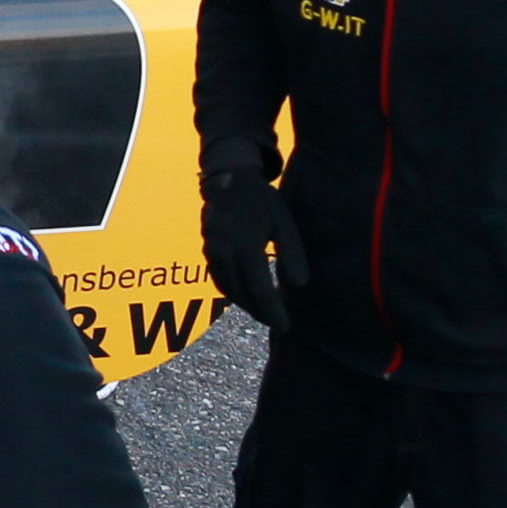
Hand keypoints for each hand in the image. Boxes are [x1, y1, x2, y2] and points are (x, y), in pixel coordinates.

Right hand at [199, 169, 307, 332]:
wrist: (228, 181)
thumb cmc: (262, 201)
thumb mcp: (284, 224)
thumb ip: (291, 254)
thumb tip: (298, 285)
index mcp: (246, 246)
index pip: (260, 288)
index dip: (272, 310)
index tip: (284, 326)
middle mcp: (225, 253)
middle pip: (242, 294)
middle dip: (260, 312)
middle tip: (278, 324)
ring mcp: (212, 253)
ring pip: (229, 289)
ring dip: (246, 304)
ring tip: (264, 312)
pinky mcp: (208, 251)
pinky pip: (219, 279)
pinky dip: (233, 292)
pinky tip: (246, 295)